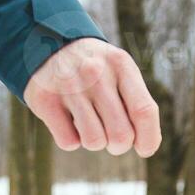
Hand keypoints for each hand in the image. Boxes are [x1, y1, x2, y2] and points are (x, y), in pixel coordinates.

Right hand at [24, 38, 160, 157]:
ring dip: (95, 142)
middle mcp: (95, 74)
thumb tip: (147, 146)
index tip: (144, 149)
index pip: (144, 111)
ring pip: (94, 142)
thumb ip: (138, 104)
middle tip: (112, 138)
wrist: (50, 45)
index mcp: (121, 66)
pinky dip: (71, 139)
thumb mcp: (121, 73)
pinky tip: (68, 121)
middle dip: (119, 146)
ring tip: (89, 124)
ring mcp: (69, 87)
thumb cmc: (97, 71)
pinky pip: (68, 142)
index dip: (148, 139)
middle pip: (120, 135)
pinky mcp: (46, 100)